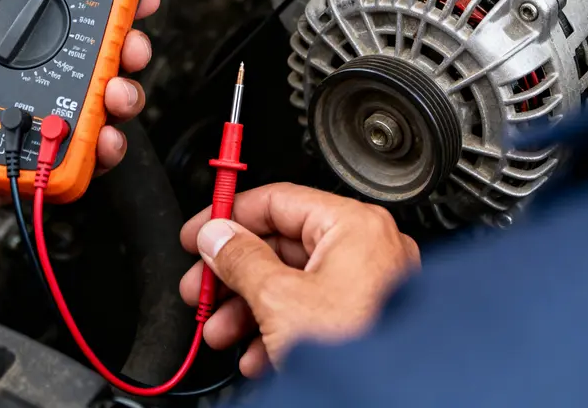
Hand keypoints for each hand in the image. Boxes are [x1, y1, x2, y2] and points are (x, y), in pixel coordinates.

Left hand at [0, 0, 158, 243]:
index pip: (51, 8)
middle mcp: (9, 74)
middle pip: (86, 54)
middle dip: (123, 42)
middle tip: (132, 39)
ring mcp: (19, 117)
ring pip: (89, 102)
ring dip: (119, 92)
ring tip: (116, 91)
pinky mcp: (21, 161)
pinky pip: (72, 155)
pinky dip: (99, 148)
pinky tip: (100, 136)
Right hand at [179, 183, 419, 377]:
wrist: (388, 405)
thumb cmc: (354, 348)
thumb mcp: (279, 298)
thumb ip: (240, 260)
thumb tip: (217, 237)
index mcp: (353, 225)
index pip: (278, 200)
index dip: (229, 217)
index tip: (198, 235)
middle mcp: (368, 247)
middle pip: (281, 246)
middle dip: (232, 275)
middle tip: (199, 288)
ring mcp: (371, 285)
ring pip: (293, 283)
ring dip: (248, 307)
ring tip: (219, 331)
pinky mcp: (367, 320)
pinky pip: (313, 311)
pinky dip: (278, 327)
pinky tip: (255, 354)